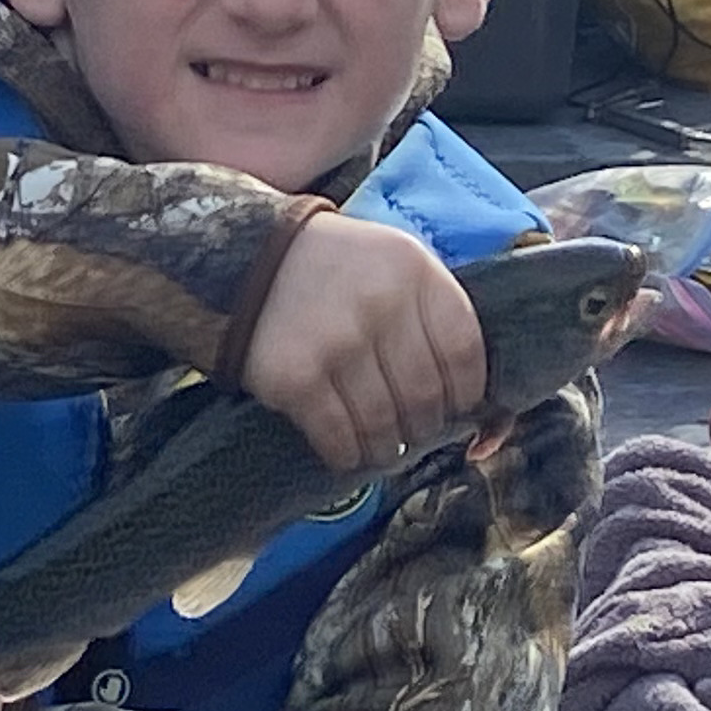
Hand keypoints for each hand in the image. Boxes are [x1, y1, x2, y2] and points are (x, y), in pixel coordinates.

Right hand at [235, 215, 484, 476]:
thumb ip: (430, 311)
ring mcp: (337, 342)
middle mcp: (380, 304)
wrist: (244, 257)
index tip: (456, 407)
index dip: (466, 392)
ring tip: (383, 449)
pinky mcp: (296, 377)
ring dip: (387, 448)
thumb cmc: (334, 268)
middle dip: (424, 426)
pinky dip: (347, 454)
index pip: (464, 351)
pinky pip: (337, 436)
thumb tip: (466, 396)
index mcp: (414, 270)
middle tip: (413, 432)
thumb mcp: (392, 262)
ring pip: (384, 424)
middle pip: (425, 395)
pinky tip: (346, 452)